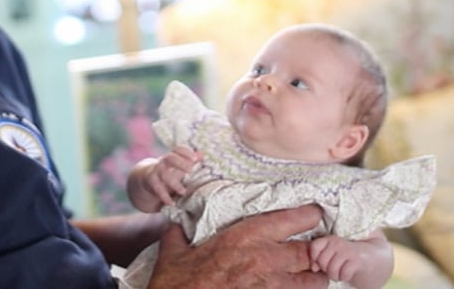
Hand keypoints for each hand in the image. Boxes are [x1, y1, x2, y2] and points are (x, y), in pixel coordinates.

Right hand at [144, 146, 201, 205]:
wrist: (146, 178)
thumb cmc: (168, 171)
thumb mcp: (178, 166)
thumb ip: (189, 160)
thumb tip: (202, 154)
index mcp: (171, 157)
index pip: (178, 150)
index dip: (186, 152)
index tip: (195, 158)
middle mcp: (163, 162)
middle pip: (170, 158)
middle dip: (180, 163)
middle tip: (190, 170)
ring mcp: (156, 172)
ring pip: (164, 175)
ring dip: (174, 183)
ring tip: (183, 191)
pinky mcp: (151, 182)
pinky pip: (158, 189)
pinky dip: (165, 197)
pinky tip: (171, 203)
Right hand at [146, 205, 328, 288]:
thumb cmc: (178, 281)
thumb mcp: (175, 251)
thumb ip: (180, 234)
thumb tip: (176, 226)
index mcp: (245, 237)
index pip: (290, 220)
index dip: (308, 215)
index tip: (315, 213)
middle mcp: (264, 259)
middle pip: (308, 252)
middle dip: (316, 250)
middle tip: (320, 246)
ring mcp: (271, 287)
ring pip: (312, 281)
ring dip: (315, 277)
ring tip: (314, 273)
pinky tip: (292, 288)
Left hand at [309, 235, 359, 281]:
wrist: (370, 259)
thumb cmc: (346, 259)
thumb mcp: (331, 256)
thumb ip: (319, 259)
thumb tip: (314, 268)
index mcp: (329, 239)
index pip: (314, 247)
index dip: (314, 258)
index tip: (320, 264)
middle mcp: (337, 242)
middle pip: (322, 261)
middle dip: (326, 270)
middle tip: (334, 270)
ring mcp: (347, 250)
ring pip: (332, 269)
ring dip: (336, 276)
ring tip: (340, 273)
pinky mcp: (357, 259)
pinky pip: (344, 273)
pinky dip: (345, 277)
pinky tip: (347, 274)